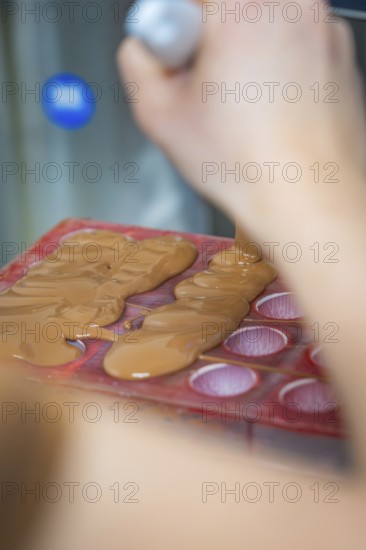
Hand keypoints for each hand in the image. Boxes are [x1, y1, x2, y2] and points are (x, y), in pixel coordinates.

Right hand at [117, 0, 365, 235]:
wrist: (311, 200)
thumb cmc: (249, 165)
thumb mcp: (159, 115)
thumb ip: (136, 62)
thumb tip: (143, 48)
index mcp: (241, 6)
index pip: (189, 0)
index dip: (178, 33)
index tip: (181, 62)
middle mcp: (291, 5)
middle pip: (229, 8)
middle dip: (211, 43)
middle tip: (211, 91)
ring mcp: (324, 28)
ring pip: (263, 28)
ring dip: (246, 58)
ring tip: (245, 112)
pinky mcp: (340, 54)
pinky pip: (294, 49)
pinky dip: (279, 73)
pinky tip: (271, 116)